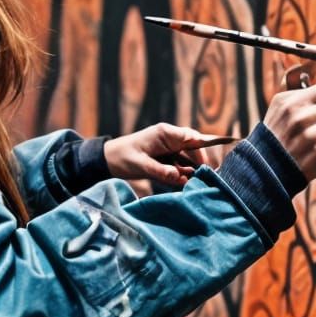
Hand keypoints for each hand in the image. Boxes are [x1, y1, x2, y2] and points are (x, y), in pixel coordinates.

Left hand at [104, 123, 219, 190]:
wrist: (107, 160)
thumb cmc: (122, 158)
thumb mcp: (140, 165)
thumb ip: (161, 171)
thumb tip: (181, 178)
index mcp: (165, 134)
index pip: (191, 137)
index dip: (203, 149)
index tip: (208, 165)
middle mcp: (169, 139)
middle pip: (194, 147)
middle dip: (199, 162)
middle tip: (203, 178)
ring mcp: (168, 148)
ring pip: (188, 157)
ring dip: (190, 170)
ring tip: (192, 182)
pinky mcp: (165, 157)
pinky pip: (179, 164)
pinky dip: (182, 173)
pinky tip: (181, 182)